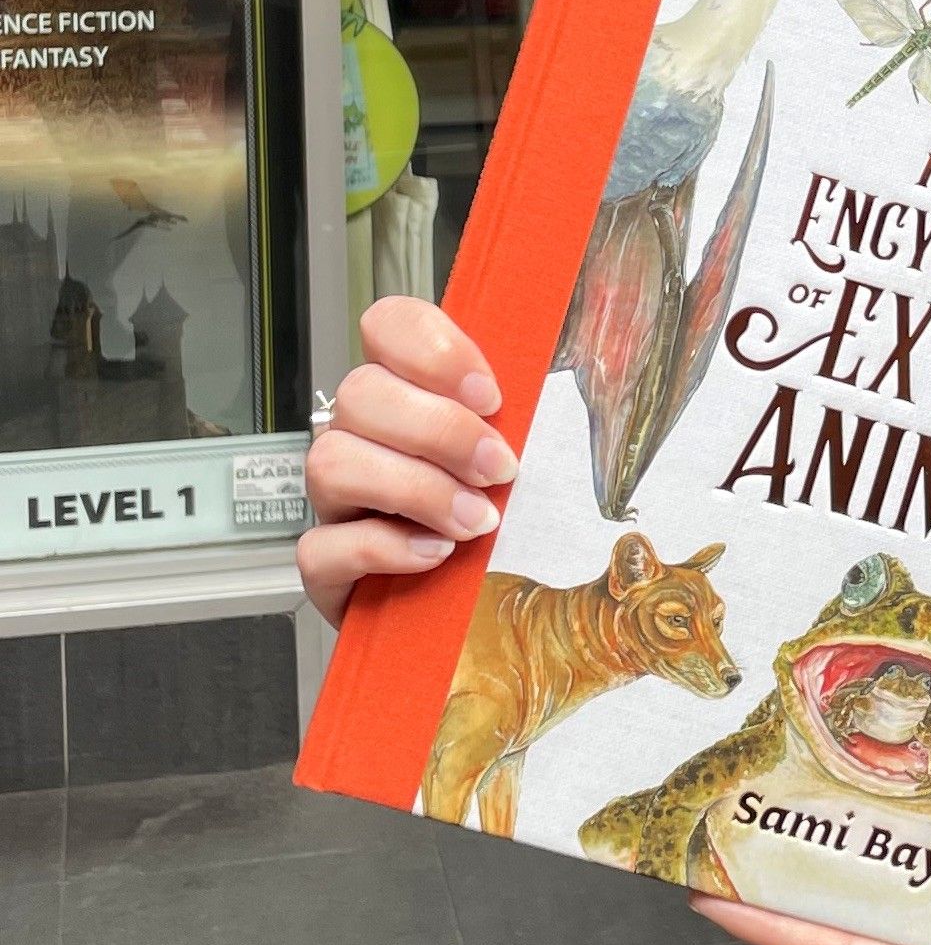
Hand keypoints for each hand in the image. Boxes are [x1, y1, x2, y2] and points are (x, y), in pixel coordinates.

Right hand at [299, 298, 514, 628]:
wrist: (479, 618)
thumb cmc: (509, 526)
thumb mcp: (529, 458)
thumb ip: (534, 415)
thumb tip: (593, 369)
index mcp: (412, 395)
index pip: (388, 326)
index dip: (432, 348)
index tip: (490, 394)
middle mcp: (365, 438)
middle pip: (360, 393)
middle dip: (440, 430)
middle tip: (500, 470)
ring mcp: (339, 502)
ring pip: (330, 461)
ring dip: (417, 489)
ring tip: (476, 522)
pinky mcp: (328, 567)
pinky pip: (323, 546)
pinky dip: (384, 548)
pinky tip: (434, 556)